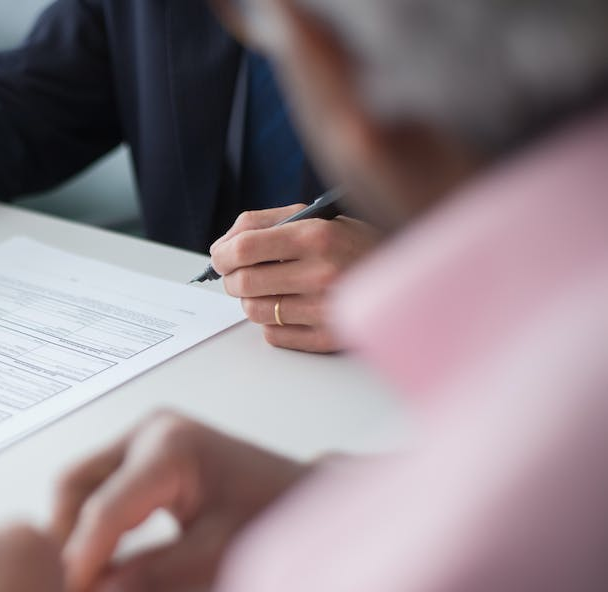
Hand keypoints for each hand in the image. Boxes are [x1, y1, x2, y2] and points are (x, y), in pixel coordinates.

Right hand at [53, 412, 308, 591]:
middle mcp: (149, 430)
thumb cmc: (275, 516)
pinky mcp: (145, 451)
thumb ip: (149, 580)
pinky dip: (93, 521)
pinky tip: (99, 560)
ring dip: (74, 530)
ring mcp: (145, 436)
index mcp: (170, 447)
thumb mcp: (215, 555)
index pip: (105, 508)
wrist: (308, 495)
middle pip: (76, 483)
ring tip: (80, 580)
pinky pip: (100, 484)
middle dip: (65, 537)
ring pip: (81, 483)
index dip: (80, 559)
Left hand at [210, 206, 379, 352]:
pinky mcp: (328, 337)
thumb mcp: (315, 218)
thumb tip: (222, 247)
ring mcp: (325, 309)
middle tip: (240, 275)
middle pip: (243, 284)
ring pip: (255, 311)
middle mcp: (321, 273)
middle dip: (232, 279)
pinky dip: (274, 323)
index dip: (221, 255)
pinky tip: (292, 308)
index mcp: (316, 236)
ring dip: (253, 301)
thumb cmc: (352, 243)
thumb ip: (263, 224)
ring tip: (271, 289)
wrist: (407, 275)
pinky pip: (274, 335)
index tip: (220, 258)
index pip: (243, 249)